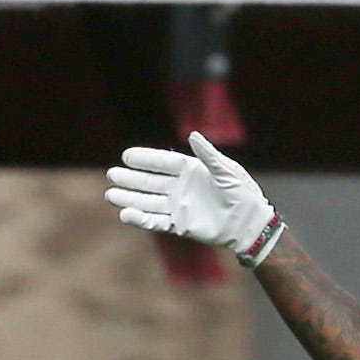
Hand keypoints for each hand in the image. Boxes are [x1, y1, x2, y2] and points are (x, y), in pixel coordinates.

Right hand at [107, 129, 276, 257]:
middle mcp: (181, 187)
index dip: (145, 159)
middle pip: (150, 181)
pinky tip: (126, 214)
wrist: (249, 223)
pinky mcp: (180, 225)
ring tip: (111, 194)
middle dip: (131, 178)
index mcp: (191, 170)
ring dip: (130, 198)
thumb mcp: (226, 171)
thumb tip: (192, 134)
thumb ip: (208, 155)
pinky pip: (156, 221)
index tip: (126, 155)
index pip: (163, 162)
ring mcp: (179, 206)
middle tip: (112, 174)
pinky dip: (141, 219)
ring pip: (148, 201)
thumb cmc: (242, 193)